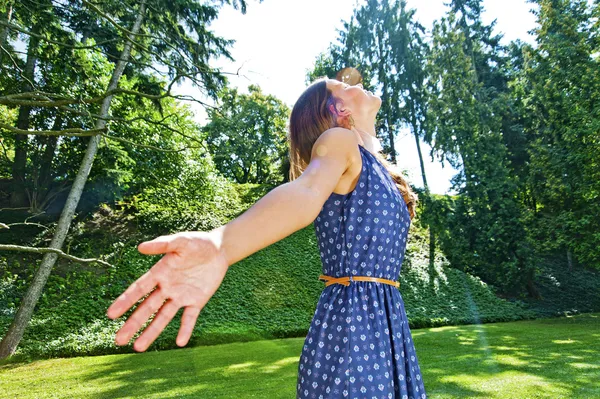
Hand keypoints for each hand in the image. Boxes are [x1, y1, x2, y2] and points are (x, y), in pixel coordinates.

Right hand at [106, 230, 228, 351]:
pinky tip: (180, 342)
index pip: (139, 290)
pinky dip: (185, 329)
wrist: (219, 249)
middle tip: (119, 340)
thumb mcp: (181, 241)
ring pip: (163, 317)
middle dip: (133, 324)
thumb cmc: (197, 243)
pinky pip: (189, 318)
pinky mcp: (197, 301)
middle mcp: (167, 288)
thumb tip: (140, 247)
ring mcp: (181, 296)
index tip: (111, 315)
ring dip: (151, 332)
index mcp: (159, 273)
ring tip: (138, 348)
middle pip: (147, 308)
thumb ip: (162, 245)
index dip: (125, 301)